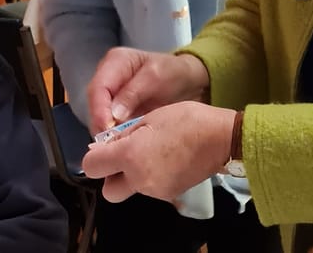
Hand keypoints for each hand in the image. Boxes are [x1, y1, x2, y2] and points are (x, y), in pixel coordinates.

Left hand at [81, 101, 234, 204]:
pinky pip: (148, 189)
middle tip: (122, 156)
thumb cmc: (185, 119)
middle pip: (108, 190)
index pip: (91, 166)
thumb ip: (123, 135)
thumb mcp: (149, 118)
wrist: (221, 138)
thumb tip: (104, 145)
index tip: (105, 146)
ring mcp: (155, 191)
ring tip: (147, 153)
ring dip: (130, 176)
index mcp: (130, 155)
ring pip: (128, 190)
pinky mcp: (169, 195)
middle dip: (110, 175)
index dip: (95, 156)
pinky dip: (148, 178)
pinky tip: (162, 160)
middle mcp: (139, 179)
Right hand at [87, 48, 209, 134]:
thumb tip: (113, 115)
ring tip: (117, 148)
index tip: (107, 128)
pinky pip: (111, 124)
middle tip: (111, 144)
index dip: (99, 109)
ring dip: (106, 132)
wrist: (189, 80)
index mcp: (114, 62)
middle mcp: (108, 77)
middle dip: (100, 123)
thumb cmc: (173, 73)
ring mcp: (112, 94)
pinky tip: (122, 146)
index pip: (98, 87)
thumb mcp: (156, 77)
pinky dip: (114, 135)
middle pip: (95, 103)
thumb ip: (133, 93)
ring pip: (99, 115)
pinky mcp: (118, 110)